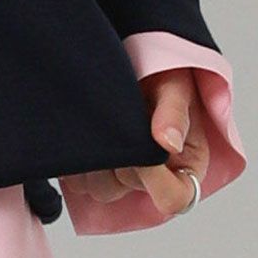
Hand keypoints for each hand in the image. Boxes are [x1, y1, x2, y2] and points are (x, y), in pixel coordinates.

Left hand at [60, 66, 208, 218]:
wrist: (128, 59)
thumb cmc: (158, 76)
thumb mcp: (174, 86)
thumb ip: (174, 112)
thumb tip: (168, 142)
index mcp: (183, 165)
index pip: (176, 197)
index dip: (157, 181)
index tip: (143, 151)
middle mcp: (151, 176)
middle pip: (128, 188)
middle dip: (120, 157)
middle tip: (115, 119)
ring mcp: (118, 174)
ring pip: (99, 187)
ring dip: (94, 159)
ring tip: (98, 121)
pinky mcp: (90, 168)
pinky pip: (75, 180)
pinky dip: (74, 160)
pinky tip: (81, 130)